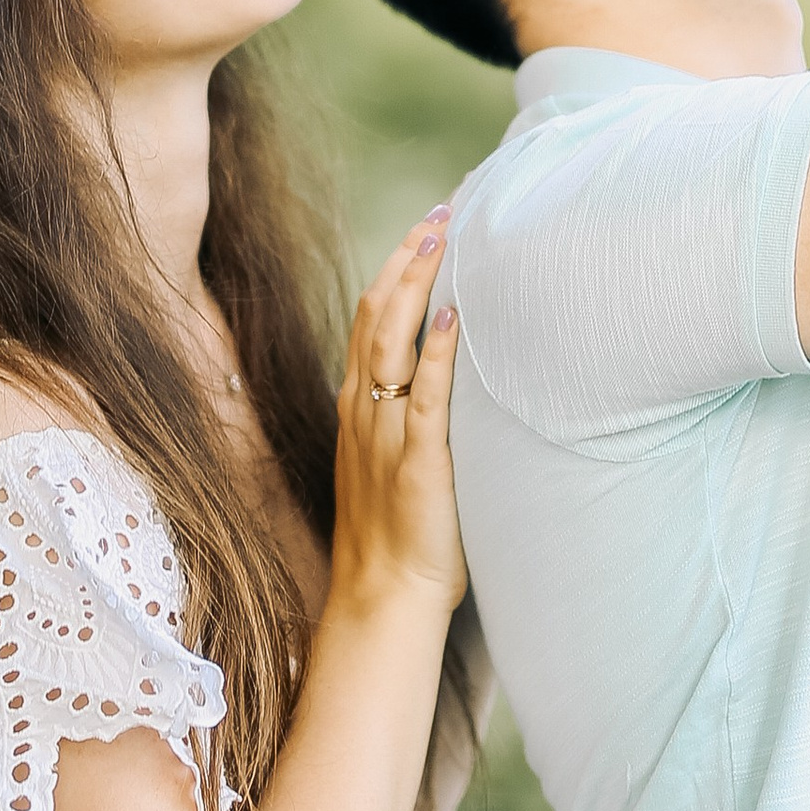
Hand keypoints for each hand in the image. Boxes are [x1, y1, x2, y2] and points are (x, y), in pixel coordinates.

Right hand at [329, 217, 464, 619]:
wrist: (384, 597)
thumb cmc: (398, 536)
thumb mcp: (392, 462)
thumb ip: (405, 419)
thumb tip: (440, 377)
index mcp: (358, 409)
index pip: (368, 322)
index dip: (393, 271)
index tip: (424, 230)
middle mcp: (365, 413)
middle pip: (375, 318)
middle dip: (406, 261)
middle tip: (440, 213)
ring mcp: (386, 437)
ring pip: (390, 345)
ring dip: (415, 287)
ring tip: (440, 239)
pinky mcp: (417, 465)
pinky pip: (423, 400)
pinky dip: (434, 355)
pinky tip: (450, 317)